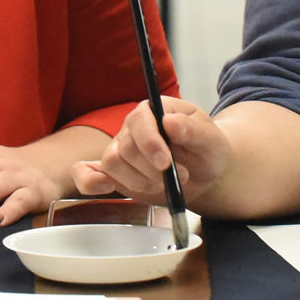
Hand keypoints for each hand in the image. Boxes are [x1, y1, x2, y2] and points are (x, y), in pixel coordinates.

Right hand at [72, 98, 231, 205]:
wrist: (205, 171)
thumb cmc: (207, 148)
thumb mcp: (210, 138)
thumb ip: (193, 130)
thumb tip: (170, 122)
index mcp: (152, 111)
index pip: (139, 121)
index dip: (150, 143)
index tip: (165, 163)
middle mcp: (131, 129)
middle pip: (125, 148)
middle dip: (151, 170)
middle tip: (180, 177)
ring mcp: (121, 151)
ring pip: (112, 164)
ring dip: (138, 181)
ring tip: (164, 185)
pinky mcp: (117, 174)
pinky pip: (89, 174)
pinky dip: (89, 182)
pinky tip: (104, 187)